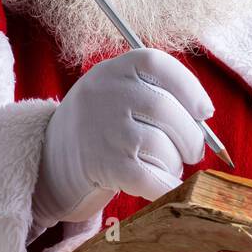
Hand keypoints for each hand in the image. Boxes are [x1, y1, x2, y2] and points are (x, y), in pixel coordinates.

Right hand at [33, 48, 213, 228]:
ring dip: (173, 165)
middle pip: (166, 110)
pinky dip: (164, 187)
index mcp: (112, 70)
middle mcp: (105, 94)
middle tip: (192, 152)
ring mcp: (103, 129)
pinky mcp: (102, 166)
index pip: (158, 65)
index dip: (190, 88)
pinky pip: (151, 178)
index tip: (204, 112)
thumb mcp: (117, 96)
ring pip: (162, 147)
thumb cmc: (99, 131)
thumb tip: (203, 117)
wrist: (47, 163)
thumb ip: (155, 95)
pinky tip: (160, 186)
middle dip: (190, 137)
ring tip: (164, 168)